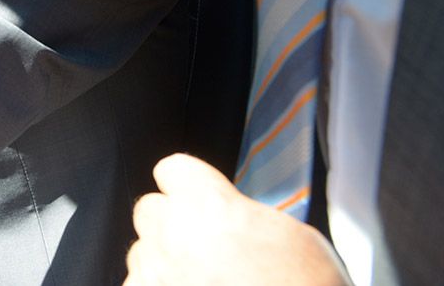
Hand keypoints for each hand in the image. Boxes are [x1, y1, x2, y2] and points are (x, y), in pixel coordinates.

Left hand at [125, 154, 348, 285]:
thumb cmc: (306, 285)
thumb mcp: (290, 233)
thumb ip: (242, 213)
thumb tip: (227, 214)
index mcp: (211, 205)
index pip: (172, 169)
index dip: (185, 184)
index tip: (193, 194)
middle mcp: (174, 233)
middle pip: (149, 209)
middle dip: (170, 222)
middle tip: (201, 243)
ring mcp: (156, 271)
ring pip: (141, 251)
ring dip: (162, 260)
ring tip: (201, 277)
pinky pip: (138, 283)